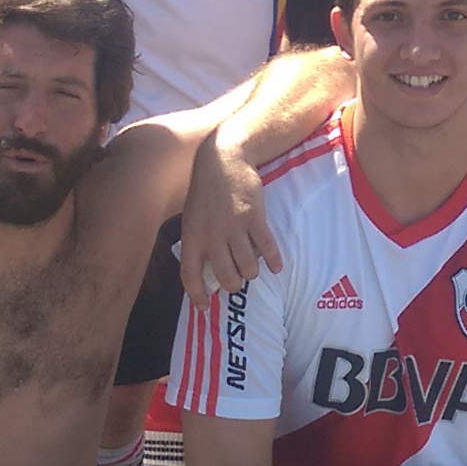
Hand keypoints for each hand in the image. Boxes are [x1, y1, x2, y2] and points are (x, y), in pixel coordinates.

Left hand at [179, 134, 281, 305]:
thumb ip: (197, 240)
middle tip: (236, 283)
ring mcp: (233, 227)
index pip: (190, 275)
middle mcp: (211, 236)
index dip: (196, 295)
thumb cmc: (206, 190)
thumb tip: (204, 268)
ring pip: (247, 266)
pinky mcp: (253, 217)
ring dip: (251, 272)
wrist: (223, 159)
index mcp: (192, 236)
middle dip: (233, 285)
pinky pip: (266, 247)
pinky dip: (274, 260)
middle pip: (224, 276)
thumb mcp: (192, 216)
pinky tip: (277, 266)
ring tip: (253, 270)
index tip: (203, 306)